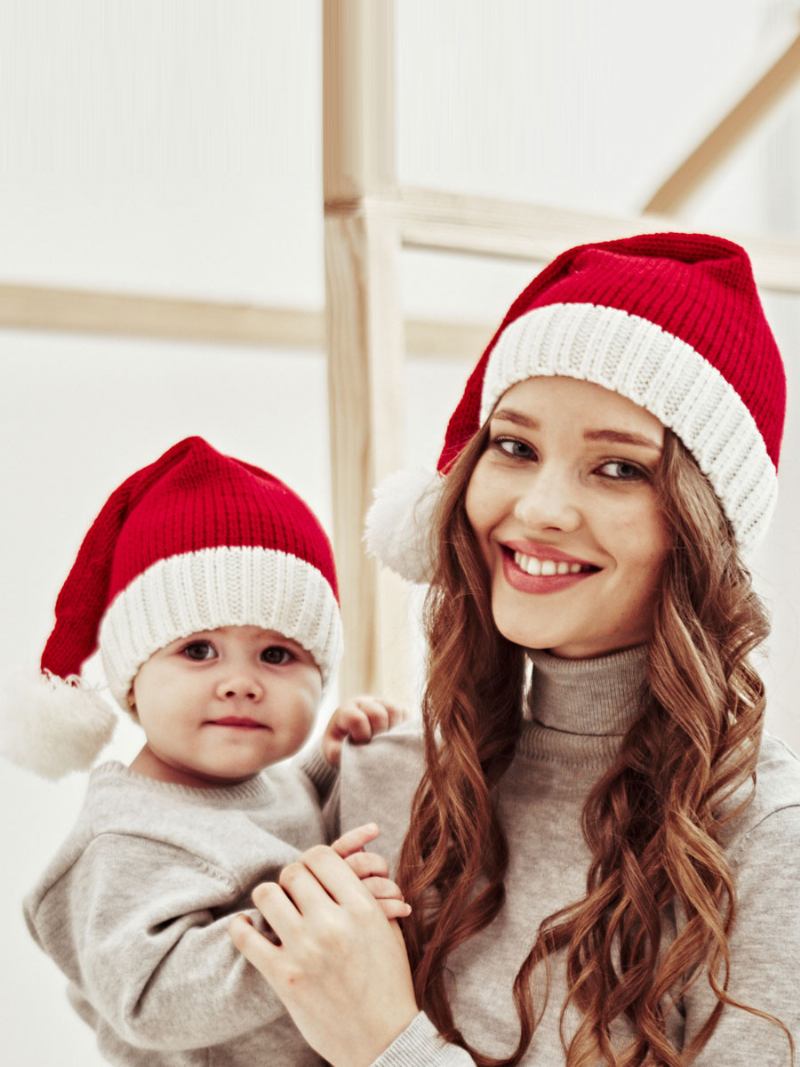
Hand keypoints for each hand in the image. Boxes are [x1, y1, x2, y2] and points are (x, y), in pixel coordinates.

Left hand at [229, 827, 418, 1066]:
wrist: (383, 1039)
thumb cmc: (389, 980)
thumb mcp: (387, 928)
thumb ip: (367, 891)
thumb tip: (348, 855)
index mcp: (362, 908)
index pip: (322, 856)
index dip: (315, 860)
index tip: (314, 872)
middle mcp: (332, 923)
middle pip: (293, 872)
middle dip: (294, 878)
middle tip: (297, 891)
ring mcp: (305, 950)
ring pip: (267, 895)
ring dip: (270, 898)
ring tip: (277, 907)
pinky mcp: (284, 977)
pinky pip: (246, 938)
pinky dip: (241, 926)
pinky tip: (247, 924)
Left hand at [321, 695, 407, 767]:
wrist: (349, 742)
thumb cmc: (340, 747)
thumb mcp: (332, 751)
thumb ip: (336, 753)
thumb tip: (349, 754)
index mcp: (346, 710)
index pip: (358, 719)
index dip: (362, 736)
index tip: (360, 745)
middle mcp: (365, 702)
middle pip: (379, 714)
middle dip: (378, 734)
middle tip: (374, 745)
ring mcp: (382, 703)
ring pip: (395, 711)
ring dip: (392, 730)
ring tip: (385, 743)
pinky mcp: (396, 710)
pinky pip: (406, 715)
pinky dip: (402, 729)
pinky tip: (394, 739)